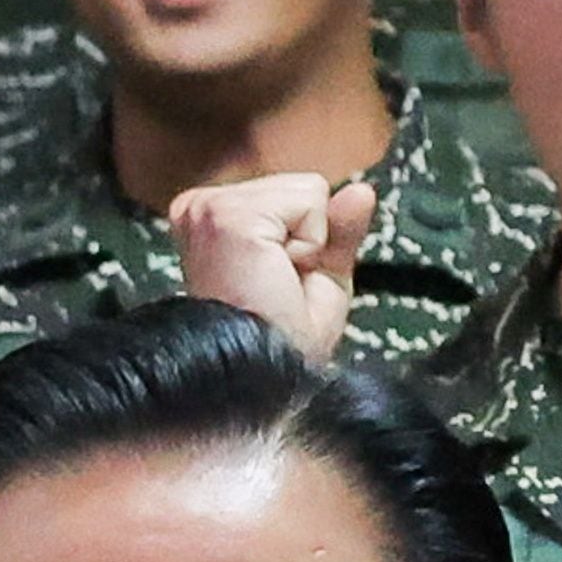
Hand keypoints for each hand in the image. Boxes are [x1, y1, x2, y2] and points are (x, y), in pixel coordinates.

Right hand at [169, 173, 374, 361]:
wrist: (262, 375)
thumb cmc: (282, 343)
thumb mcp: (322, 279)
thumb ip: (338, 230)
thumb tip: (361, 191)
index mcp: (212, 219)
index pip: (292, 194)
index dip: (307, 240)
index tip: (283, 279)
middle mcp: (200, 207)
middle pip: (301, 186)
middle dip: (308, 239)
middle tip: (281, 284)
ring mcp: (209, 207)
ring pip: (306, 189)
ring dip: (308, 243)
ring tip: (276, 281)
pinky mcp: (226, 215)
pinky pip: (307, 199)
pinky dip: (310, 243)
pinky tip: (277, 272)